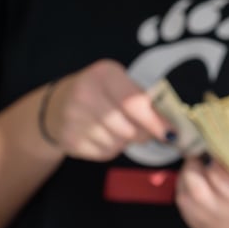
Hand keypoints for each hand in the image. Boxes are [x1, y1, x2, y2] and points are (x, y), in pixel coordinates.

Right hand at [40, 59, 171, 160]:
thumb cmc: (100, 92)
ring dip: (127, 140)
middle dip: (144, 133)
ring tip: (119, 126)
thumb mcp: (120, 83)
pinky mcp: (70, 140)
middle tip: (148, 130)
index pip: (134, 102)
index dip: (155, 121)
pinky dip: (112, 148)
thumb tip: (170, 127)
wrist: (57, 105)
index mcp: (103, 74)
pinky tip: (104, 134)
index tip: (171, 132)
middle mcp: (84, 95)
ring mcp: (74, 119)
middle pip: (129, 127)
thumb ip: (143, 100)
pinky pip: (106, 153)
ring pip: (119, 143)